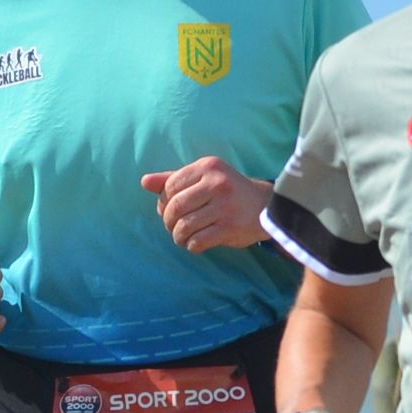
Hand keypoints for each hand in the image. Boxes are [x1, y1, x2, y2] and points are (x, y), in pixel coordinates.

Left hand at [139, 155, 272, 251]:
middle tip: (172, 227)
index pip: (171, 186)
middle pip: (175, 207)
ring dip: (178, 236)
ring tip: (182, 237)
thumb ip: (174, 179)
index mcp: (208, 166)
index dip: (164, 202)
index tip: (169, 210)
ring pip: (184, 226)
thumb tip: (144, 181)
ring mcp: (225, 205)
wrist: (266, 206)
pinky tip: (195, 243)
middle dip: (168, 221)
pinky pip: (197, 241)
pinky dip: (190, 246)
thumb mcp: (204, 178)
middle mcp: (217, 183)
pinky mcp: (230, 227)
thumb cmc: (228, 191)